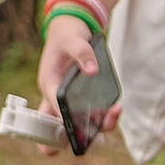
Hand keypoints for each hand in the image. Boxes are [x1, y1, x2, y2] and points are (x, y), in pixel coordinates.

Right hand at [33, 16, 117, 155]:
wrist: (70, 29)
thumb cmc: (66, 34)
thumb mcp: (72, 38)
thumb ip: (82, 52)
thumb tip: (92, 70)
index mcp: (49, 84)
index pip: (53, 109)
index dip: (64, 121)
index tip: (78, 127)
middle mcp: (56, 97)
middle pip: (62, 126)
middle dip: (78, 135)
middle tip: (97, 134)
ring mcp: (68, 100)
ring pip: (78, 124)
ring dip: (96, 127)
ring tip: (115, 112)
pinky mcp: (80, 99)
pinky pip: (90, 115)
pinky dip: (102, 117)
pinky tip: (115, 109)